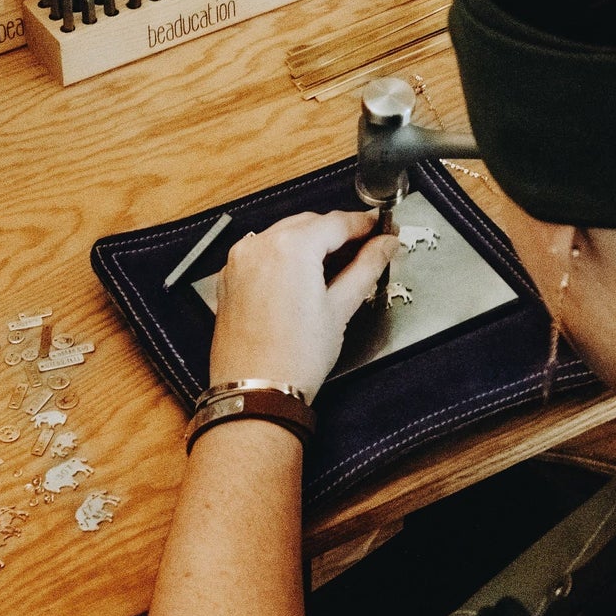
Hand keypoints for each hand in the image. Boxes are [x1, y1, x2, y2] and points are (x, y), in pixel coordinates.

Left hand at [209, 210, 401, 400]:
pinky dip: (285, 255)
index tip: (381, 228)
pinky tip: (303, 275)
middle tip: (366, 246)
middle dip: (338, 232)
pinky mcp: (230, 278)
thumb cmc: (295, 358)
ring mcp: (240, 261)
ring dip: (311, 241)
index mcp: (290, 247)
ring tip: (337, 263)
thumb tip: (385, 245)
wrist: (255, 394)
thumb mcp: (340, 309)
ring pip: (284, 235)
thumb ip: (366, 267)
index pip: (336, 222)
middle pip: (309, 224)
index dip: (364, 224)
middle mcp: (260, 245)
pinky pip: (263, 252)